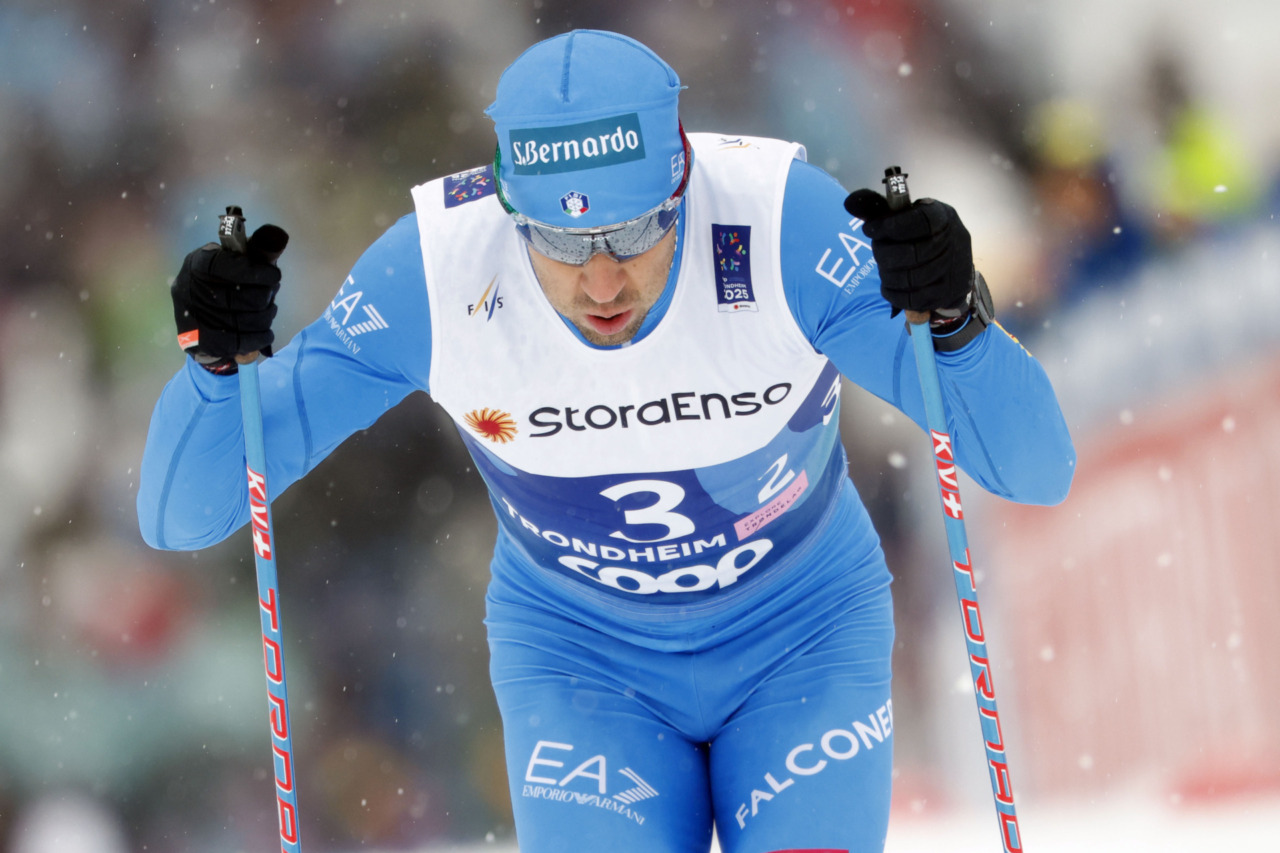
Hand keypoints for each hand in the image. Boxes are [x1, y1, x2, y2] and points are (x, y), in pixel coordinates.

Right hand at [171, 224, 287, 369]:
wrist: (192, 314)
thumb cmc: (216, 279)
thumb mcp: (224, 258)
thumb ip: (246, 255)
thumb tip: (273, 249)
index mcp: (198, 264)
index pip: (228, 267)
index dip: (256, 273)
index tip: (274, 275)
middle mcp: (192, 291)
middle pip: (243, 298)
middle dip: (265, 296)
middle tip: (271, 293)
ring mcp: (196, 319)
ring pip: (247, 321)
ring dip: (266, 315)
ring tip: (269, 310)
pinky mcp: (204, 342)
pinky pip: (241, 342)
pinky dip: (260, 337)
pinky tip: (265, 331)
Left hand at [843, 189, 973, 317]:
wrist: (952, 264)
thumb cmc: (920, 234)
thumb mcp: (905, 215)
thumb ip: (878, 208)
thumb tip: (849, 203)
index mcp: (941, 216)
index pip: (917, 221)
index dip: (888, 227)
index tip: (869, 230)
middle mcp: (952, 241)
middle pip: (911, 253)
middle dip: (884, 253)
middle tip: (877, 251)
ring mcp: (951, 269)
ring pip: (910, 279)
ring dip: (887, 275)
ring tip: (884, 269)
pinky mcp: (945, 293)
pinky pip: (912, 299)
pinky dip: (894, 294)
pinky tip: (889, 286)